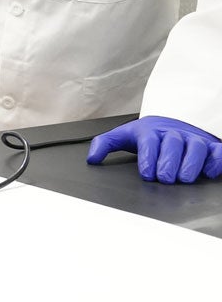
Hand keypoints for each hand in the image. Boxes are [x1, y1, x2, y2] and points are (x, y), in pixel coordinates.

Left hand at [86, 115, 221, 183]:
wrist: (173, 123)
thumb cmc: (148, 135)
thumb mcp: (124, 136)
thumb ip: (105, 144)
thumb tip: (91, 158)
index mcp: (151, 132)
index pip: (149, 142)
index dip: (149, 158)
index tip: (147, 174)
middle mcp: (174, 135)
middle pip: (173, 144)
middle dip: (169, 161)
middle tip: (165, 178)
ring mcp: (194, 140)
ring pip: (196, 147)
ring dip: (191, 163)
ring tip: (184, 179)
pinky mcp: (211, 147)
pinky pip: (218, 152)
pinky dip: (215, 161)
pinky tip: (208, 172)